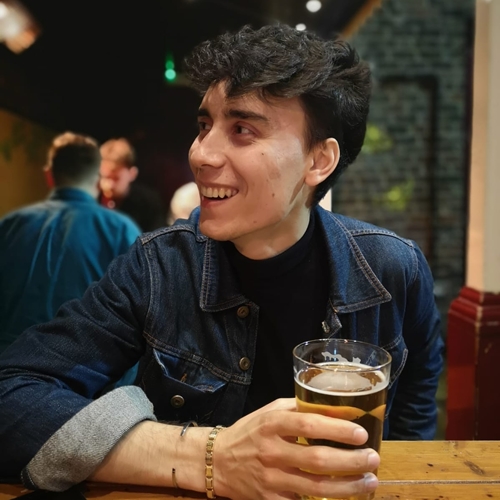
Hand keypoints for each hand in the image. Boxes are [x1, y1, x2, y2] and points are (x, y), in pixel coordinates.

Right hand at [214, 398, 379, 499]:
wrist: (217, 461)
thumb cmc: (249, 432)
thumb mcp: (269, 412)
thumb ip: (297, 409)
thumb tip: (334, 408)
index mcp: (271, 424)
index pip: (308, 425)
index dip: (336, 429)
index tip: (361, 433)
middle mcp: (271, 451)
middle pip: (316, 459)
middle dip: (350, 461)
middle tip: (373, 458)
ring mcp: (270, 479)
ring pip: (315, 487)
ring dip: (347, 487)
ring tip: (369, 481)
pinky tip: (344, 499)